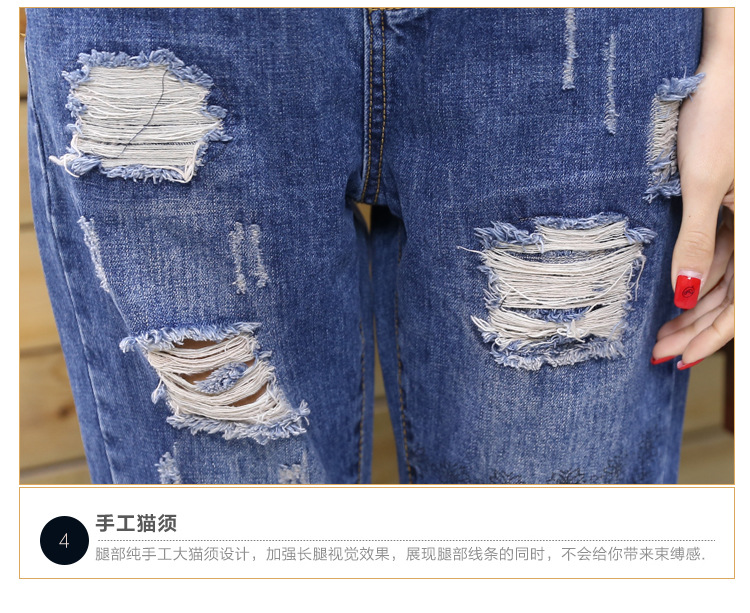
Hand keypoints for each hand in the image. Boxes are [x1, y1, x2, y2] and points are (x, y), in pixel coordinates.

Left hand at [651, 48, 734, 368]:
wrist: (725, 70)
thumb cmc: (720, 117)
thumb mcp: (702, 185)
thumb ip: (696, 243)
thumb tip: (686, 295)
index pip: (740, 304)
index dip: (709, 337)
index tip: (678, 360)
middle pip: (730, 296)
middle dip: (695, 329)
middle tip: (659, 353)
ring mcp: (742, 218)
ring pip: (721, 278)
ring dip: (691, 307)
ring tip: (659, 332)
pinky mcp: (726, 204)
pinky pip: (715, 252)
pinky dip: (695, 276)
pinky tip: (674, 292)